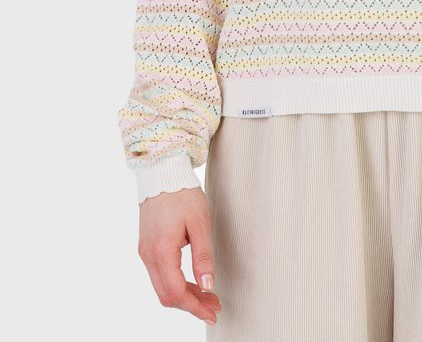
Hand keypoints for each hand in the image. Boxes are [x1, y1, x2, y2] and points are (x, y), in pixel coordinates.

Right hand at [137, 187, 221, 325]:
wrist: (163, 172)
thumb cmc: (183, 194)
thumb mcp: (200, 223)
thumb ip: (203, 257)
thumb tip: (208, 285)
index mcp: (161, 251)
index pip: (176, 293)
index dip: (195, 307)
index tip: (213, 312)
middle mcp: (148, 255)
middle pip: (166, 295)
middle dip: (191, 305)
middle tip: (214, 305)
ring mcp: (145, 252)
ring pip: (162, 287)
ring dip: (184, 295)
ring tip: (207, 294)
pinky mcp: (146, 247)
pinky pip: (159, 275)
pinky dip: (175, 283)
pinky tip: (192, 281)